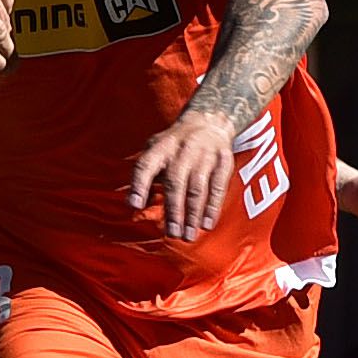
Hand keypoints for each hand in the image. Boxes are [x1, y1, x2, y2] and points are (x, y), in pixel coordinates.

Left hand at [128, 111, 238, 241]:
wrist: (209, 122)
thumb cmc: (174, 145)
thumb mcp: (155, 150)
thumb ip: (145, 176)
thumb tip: (135, 206)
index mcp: (160, 148)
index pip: (146, 165)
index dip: (139, 185)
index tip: (135, 205)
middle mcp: (182, 151)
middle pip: (176, 183)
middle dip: (174, 211)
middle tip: (172, 233)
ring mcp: (204, 155)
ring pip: (198, 189)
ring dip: (192, 215)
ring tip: (188, 236)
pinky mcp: (223, 161)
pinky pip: (218, 187)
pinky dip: (212, 207)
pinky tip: (207, 224)